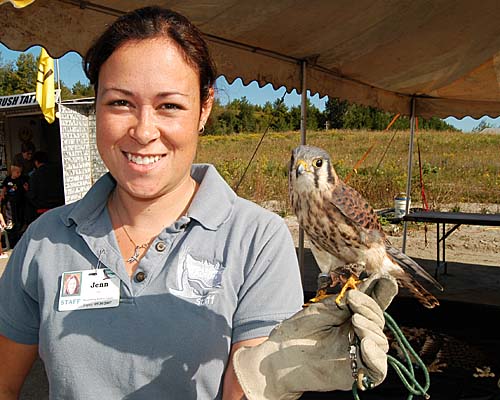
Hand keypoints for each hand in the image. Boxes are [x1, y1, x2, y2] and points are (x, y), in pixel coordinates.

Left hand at [232, 273, 397, 399]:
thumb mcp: (323, 309)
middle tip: (353, 302)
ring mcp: (357, 355)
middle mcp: (357, 336)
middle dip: (370, 309)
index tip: (385, 281)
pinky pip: (377, 370)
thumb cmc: (296, 332)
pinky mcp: (355, 375)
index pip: (372, 307)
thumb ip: (348, 302)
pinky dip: (375, 356)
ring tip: (356, 322)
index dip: (381, 294)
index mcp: (350, 319)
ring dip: (372, 329)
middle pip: (378, 323)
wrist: (279, 355)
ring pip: (381, 343)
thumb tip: (371, 284)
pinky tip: (364, 344)